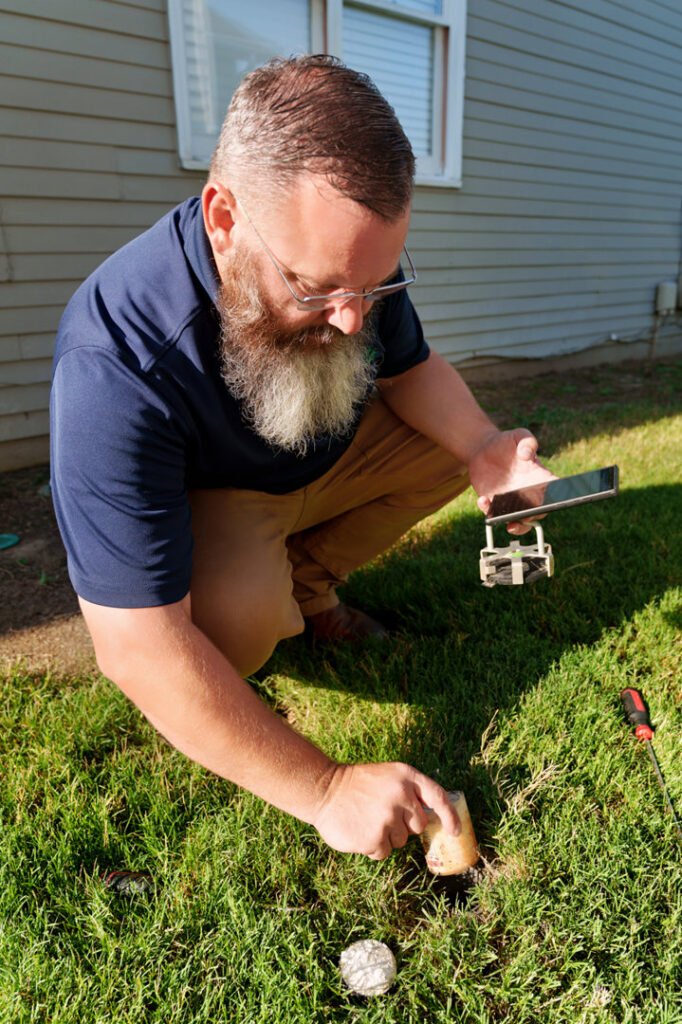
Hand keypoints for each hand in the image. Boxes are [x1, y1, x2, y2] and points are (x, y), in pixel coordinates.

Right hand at [312, 762, 459, 859]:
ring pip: (401, 841)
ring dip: (386, 836)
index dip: (450, 816)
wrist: (324, 789)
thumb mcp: (388, 777)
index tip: (455, 831)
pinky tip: (359, 831)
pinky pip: (384, 852)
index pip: (438, 797)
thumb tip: (435, 817)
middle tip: (382, 814)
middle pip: (419, 825)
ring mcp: (388, 818)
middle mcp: (401, 795)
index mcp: (406, 776)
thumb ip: (410, 792)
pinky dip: (373, 847)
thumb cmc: (358, 784)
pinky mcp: (375, 838)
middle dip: (404, 825)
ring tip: (367, 820)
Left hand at [470, 428, 555, 535]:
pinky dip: (489, 511)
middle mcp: (528, 493)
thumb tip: (527, 454)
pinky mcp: (494, 502)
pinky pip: (493, 513)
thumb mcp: (519, 435)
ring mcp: (511, 500)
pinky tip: (483, 499)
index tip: (552, 501)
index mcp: (540, 477)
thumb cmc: (507, 443)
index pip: (554, 491)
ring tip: (508, 522)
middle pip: (537, 512)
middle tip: (527, 516)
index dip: (557, 499)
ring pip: (518, 521)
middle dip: (534, 517)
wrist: (483, 448)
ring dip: (515, 525)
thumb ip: (527, 441)